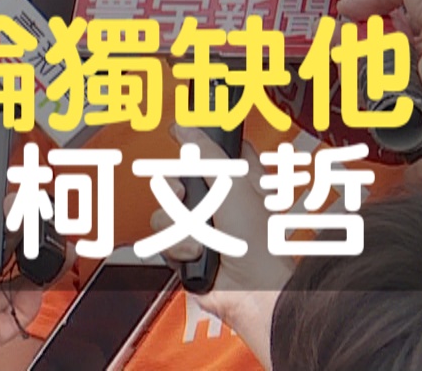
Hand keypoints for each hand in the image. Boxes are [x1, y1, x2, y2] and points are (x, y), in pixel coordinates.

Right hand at [152, 127, 294, 333]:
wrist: (251, 292)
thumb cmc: (258, 245)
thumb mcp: (234, 186)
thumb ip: (207, 154)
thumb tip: (186, 130)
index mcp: (237, 180)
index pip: (212, 150)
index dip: (195, 141)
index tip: (179, 131)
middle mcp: (218, 202)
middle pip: (177, 178)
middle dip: (176, 189)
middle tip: (186, 193)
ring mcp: (200, 227)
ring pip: (165, 210)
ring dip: (180, 225)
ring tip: (200, 236)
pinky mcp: (185, 251)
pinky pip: (163, 239)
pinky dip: (177, 246)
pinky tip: (197, 253)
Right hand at [338, 0, 421, 113]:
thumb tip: (350, 4)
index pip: (388, 5)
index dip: (364, 6)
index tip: (347, 9)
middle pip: (374, 35)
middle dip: (351, 31)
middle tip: (340, 28)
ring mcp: (420, 66)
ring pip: (371, 63)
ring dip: (353, 53)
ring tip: (345, 43)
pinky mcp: (415, 94)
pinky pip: (377, 89)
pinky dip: (363, 78)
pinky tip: (359, 63)